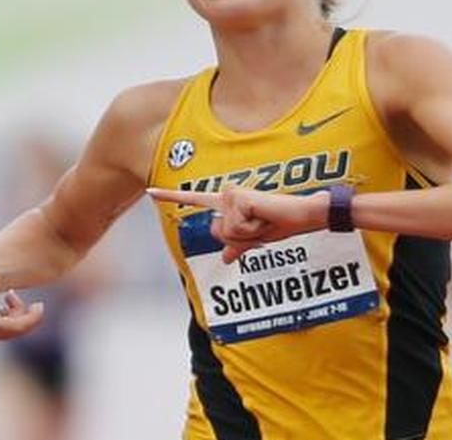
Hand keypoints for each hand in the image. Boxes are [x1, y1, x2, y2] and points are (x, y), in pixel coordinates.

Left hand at [146, 186, 329, 263]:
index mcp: (228, 204)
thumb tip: (225, 259)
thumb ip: (238, 247)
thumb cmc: (282, 223)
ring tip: (264, 221)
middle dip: (238, 238)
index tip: (149, 191)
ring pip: (226, 232)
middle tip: (260, 226)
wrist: (303, 215)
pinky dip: (252, 230)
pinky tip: (264, 217)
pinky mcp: (239, 199)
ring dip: (247, 235)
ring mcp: (232, 196)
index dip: (170, 196)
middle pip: (216, 232)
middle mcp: (226, 196)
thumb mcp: (256, 238)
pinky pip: (236, 228)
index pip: (194, 200)